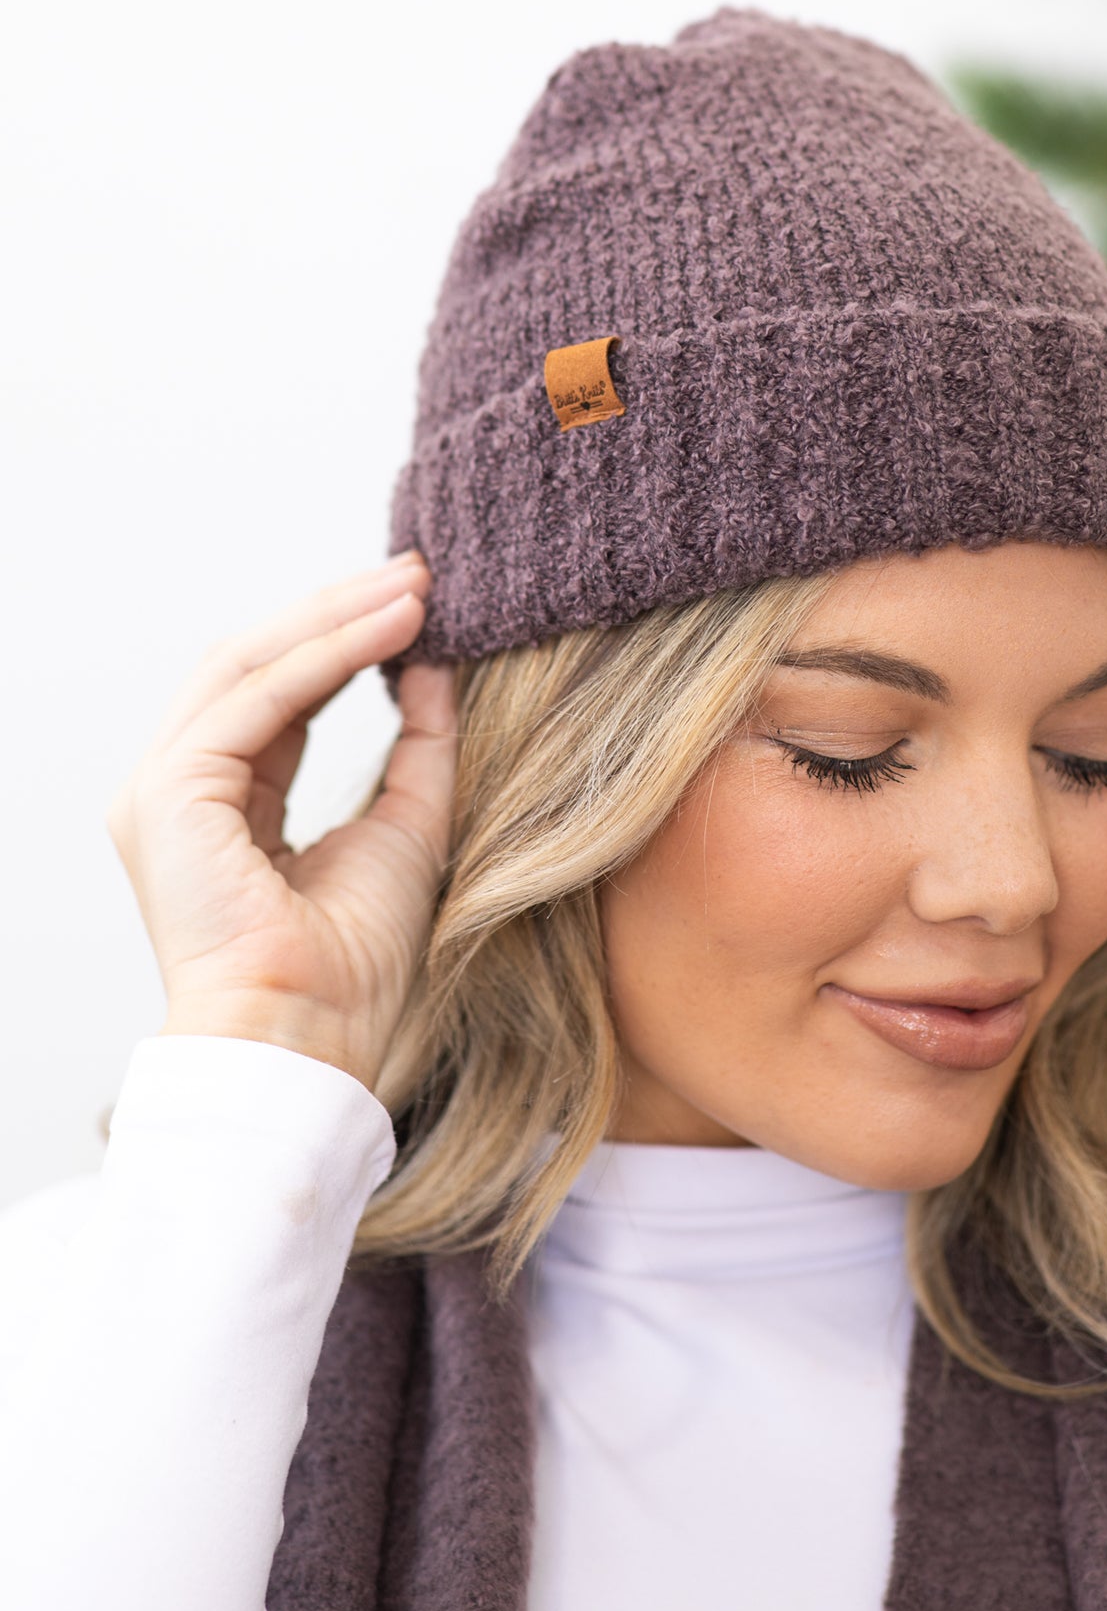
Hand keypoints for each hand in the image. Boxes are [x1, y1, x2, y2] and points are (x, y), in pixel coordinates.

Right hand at [105, 552, 458, 1091]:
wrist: (311, 1038)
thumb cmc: (355, 967)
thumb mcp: (408, 829)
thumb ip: (418, 747)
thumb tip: (436, 666)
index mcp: (223, 808)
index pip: (281, 698)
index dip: (348, 643)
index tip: (420, 604)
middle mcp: (183, 792)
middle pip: (258, 667)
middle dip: (340, 612)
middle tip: (420, 572)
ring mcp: (166, 790)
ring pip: (252, 665)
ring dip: (339, 618)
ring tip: (417, 588)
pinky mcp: (173, 792)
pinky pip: (258, 696)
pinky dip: (329, 653)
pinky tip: (393, 627)